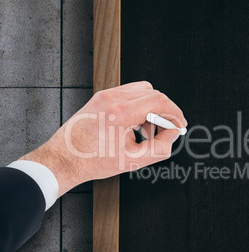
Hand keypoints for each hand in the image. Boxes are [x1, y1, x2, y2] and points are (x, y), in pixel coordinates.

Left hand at [20, 81, 186, 195]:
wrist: (64, 159)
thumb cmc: (93, 161)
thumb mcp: (134, 161)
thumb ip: (161, 148)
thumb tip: (173, 134)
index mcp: (120, 113)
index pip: (159, 101)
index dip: (175, 113)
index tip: (179, 124)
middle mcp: (112, 98)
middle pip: (153, 93)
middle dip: (163, 112)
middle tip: (164, 131)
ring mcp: (105, 95)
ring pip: (142, 90)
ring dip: (151, 108)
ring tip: (146, 131)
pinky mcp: (101, 97)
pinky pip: (129, 94)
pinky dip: (138, 106)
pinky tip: (134, 126)